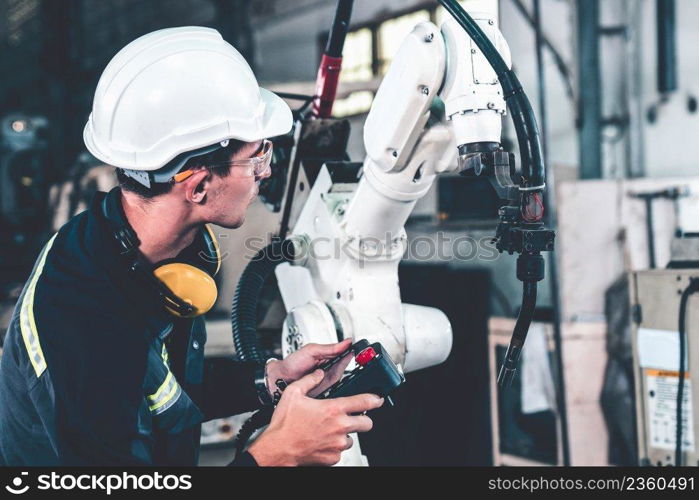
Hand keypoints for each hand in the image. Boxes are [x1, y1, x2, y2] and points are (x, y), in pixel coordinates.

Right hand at [247, 369, 383, 465]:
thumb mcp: (293, 393)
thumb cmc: (284, 425)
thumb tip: (318, 373)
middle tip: (355, 416)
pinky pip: (341, 451)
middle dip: (363, 419)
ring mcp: (337, 444)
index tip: (378, 398)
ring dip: (346, 433)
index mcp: (333, 409)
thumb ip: (309, 380)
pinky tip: (323, 440)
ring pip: (353, 438)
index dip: (375, 399)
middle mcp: (339, 427)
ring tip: (330, 430)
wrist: (277, 449)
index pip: (364, 402)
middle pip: (367, 423)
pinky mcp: (333, 457)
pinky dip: (335, 446)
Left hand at [266, 338, 352, 396]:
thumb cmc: (292, 364)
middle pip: (345, 364)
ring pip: (342, 374)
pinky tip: (340, 376)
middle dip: (351, 360)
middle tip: (358, 356)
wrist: (280, 380)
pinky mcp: (326, 389)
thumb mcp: (312, 351)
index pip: (343, 352)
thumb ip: (329, 348)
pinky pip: (336, 384)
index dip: (351, 350)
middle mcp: (328, 367)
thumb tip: (346, 342)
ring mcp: (327, 379)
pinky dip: (339, 380)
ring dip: (345, 369)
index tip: (359, 348)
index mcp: (326, 355)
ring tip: (350, 364)